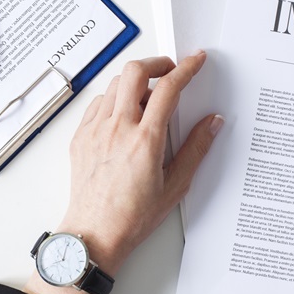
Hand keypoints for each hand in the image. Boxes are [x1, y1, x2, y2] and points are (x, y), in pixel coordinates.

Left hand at [24, 52, 222, 293]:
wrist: (94, 234)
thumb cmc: (133, 217)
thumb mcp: (175, 185)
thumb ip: (196, 149)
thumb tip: (213, 122)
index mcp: (145, 140)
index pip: (169, 88)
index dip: (186, 68)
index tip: (196, 60)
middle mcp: (118, 128)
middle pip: (135, 72)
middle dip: (157, 63)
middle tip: (170, 70)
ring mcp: (95, 130)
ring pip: (114, 84)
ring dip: (134, 80)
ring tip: (149, 95)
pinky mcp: (80, 137)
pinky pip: (97, 103)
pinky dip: (114, 98)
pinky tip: (124, 113)